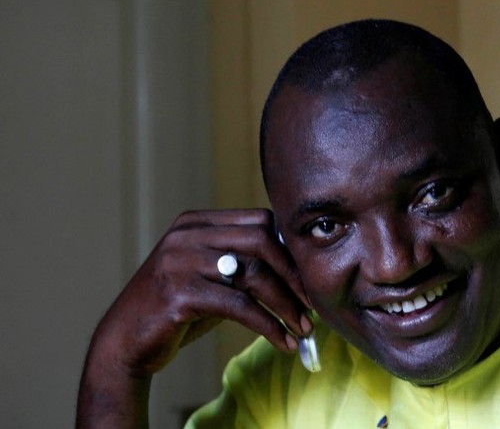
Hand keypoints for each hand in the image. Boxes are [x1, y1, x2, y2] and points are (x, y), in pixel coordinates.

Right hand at [77, 208, 310, 427]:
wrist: (124, 341)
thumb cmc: (176, 310)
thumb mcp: (210, 276)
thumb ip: (243, 264)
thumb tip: (298, 269)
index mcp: (196, 222)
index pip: (259, 221)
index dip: (290, 249)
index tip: (308, 279)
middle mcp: (186, 235)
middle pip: (261, 242)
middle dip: (294, 276)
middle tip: (312, 306)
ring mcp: (180, 262)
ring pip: (254, 275)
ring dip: (286, 305)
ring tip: (302, 329)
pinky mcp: (178, 294)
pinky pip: (240, 306)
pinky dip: (268, 325)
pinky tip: (282, 341)